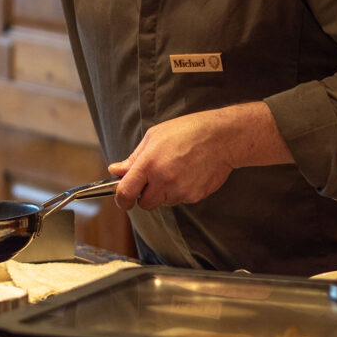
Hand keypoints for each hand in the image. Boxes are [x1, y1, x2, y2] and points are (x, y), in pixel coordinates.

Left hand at [107, 102, 292, 210]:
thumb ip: (133, 158)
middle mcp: (163, 180)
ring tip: (175, 169)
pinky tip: (188, 173)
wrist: (222, 137)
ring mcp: (180, 191)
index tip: (123, 199)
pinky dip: (180, 191)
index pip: (126, 193)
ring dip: (164, 192)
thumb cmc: (187, 131)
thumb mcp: (153, 137)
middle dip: (145, 195)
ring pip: (163, 202)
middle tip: (152, 179)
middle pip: (145, 204)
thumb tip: (115, 171)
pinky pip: (180, 200)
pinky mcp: (195, 196)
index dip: (122, 200)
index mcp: (149, 164)